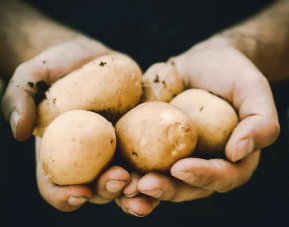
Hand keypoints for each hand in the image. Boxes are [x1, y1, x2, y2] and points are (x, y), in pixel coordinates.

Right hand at [0, 36, 146, 212]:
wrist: (86, 57)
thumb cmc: (55, 69)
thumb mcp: (30, 78)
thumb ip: (18, 100)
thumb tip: (20, 131)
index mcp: (59, 155)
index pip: (56, 187)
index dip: (65, 197)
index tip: (80, 192)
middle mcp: (89, 159)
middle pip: (97, 188)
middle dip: (109, 190)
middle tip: (121, 178)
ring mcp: (115, 150)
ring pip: (127, 180)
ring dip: (139, 188)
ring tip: (148, 181)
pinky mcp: (137, 136)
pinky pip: (149, 155)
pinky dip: (159, 164)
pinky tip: (170, 162)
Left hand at [120, 35, 279, 214]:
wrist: (201, 62)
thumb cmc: (231, 73)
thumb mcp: (253, 89)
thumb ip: (261, 121)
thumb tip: (239, 152)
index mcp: (230, 159)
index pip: (221, 177)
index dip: (203, 177)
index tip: (182, 168)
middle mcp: (201, 164)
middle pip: (185, 188)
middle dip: (165, 190)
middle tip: (145, 185)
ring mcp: (174, 157)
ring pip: (158, 182)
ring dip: (138, 190)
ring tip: (122, 185)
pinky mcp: (151, 146)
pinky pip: (137, 162)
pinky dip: (123, 169)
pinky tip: (109, 169)